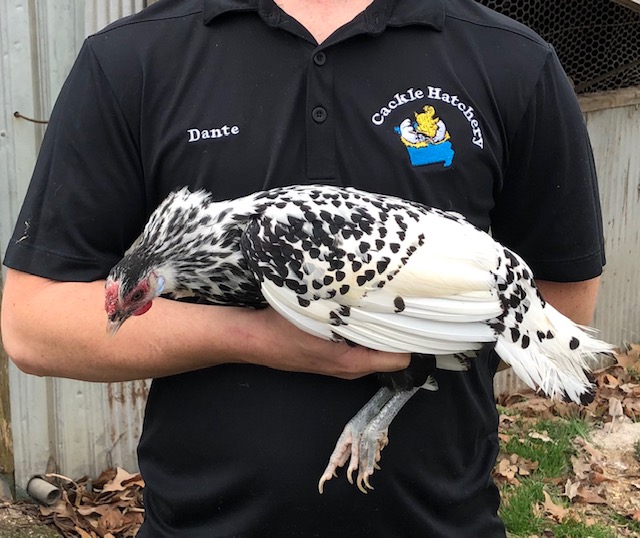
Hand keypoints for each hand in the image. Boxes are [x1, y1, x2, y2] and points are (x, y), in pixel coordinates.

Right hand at [242, 307, 410, 379]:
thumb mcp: (318, 315)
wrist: (253, 338)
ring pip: (372, 346)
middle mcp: (351, 367)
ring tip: (383, 302)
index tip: (418, 316)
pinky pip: (357, 343)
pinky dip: (362, 328)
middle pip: (388, 352)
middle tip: (402, 303)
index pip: (399, 358)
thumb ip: (349, 309)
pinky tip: (358, 307)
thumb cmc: (283, 330)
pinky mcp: (331, 354)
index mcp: (352, 362)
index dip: (411, 338)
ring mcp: (340, 363)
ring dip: (378, 328)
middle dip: (396, 330)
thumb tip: (377, 293)